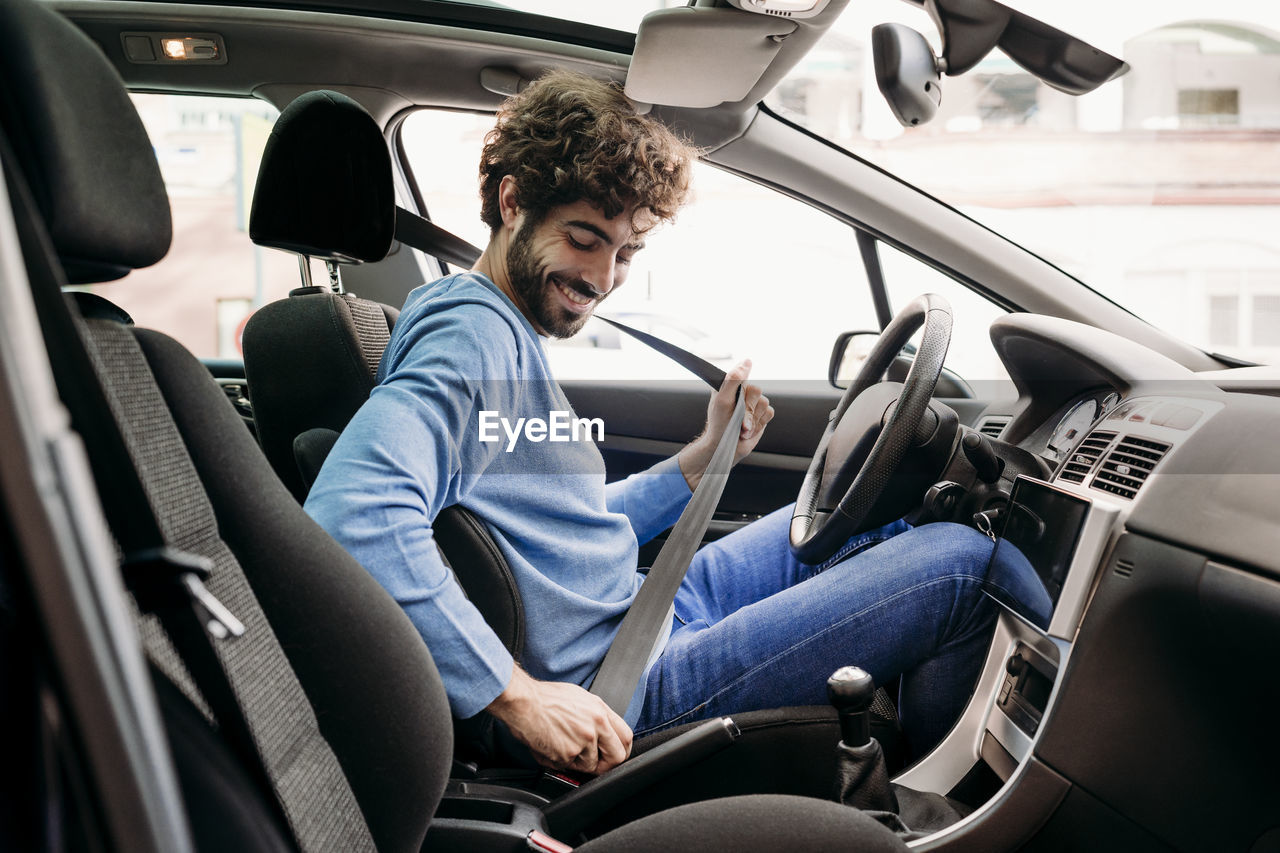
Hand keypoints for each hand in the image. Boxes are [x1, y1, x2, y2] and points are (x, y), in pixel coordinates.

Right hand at [486, 667, 631, 774]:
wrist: (523, 703)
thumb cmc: (547, 698)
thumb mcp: (581, 699)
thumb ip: (597, 716)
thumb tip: (605, 731)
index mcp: (600, 711)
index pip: (626, 737)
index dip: (623, 749)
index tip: (615, 754)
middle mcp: (594, 727)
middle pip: (617, 757)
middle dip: (607, 764)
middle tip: (596, 763)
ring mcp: (581, 743)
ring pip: (590, 766)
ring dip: (578, 762)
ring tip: (563, 746)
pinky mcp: (566, 755)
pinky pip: (569, 768)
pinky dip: (561, 762)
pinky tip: (552, 747)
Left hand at [678, 359, 774, 489]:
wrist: (725, 448)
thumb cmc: (719, 424)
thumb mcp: (722, 400)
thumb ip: (733, 380)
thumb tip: (747, 361)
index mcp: (730, 386)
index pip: (743, 373)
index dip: (743, 384)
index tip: (738, 397)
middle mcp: (742, 393)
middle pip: (756, 390)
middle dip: (748, 408)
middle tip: (738, 419)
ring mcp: (753, 404)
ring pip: (764, 402)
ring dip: (752, 419)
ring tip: (741, 428)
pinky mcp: (761, 416)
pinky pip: (769, 413)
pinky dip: (759, 423)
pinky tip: (749, 430)